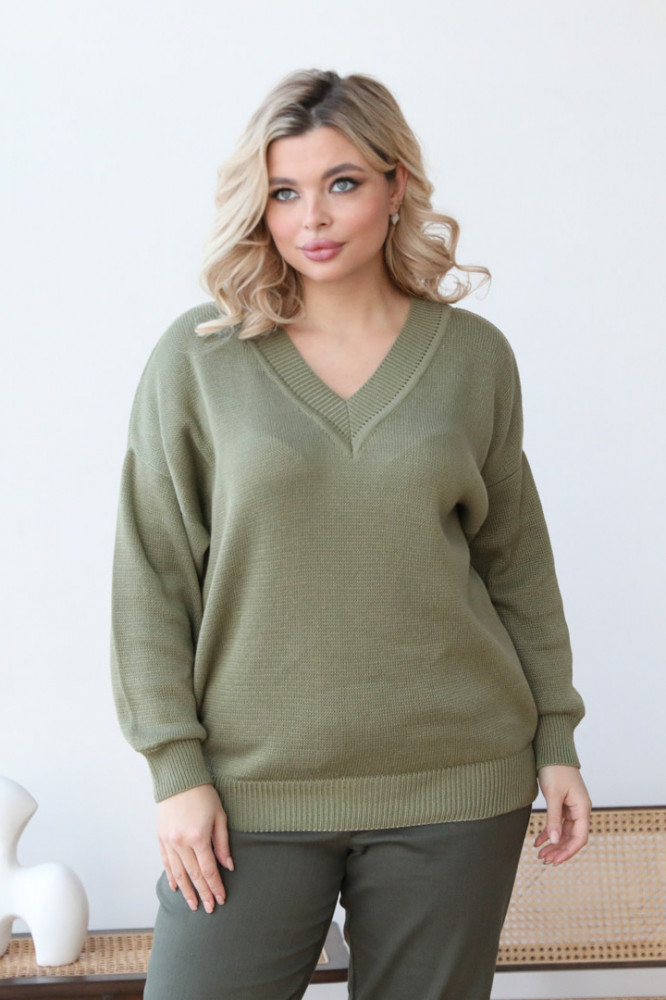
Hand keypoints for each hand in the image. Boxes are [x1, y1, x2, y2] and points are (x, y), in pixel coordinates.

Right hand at [157, 784, 233, 912]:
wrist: (178, 778)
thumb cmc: (203, 795)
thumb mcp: (219, 816)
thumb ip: (222, 843)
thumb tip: (228, 866)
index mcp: (199, 837)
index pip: (209, 870)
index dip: (215, 887)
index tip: (221, 899)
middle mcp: (181, 843)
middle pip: (194, 876)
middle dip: (203, 894)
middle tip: (209, 909)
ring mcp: (169, 841)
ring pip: (178, 873)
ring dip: (187, 891)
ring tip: (193, 905)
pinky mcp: (160, 838)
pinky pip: (166, 862)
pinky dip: (172, 876)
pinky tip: (176, 887)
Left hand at [534, 765, 590, 865]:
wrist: (551, 750)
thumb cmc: (555, 769)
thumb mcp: (553, 795)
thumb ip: (554, 819)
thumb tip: (555, 841)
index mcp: (582, 808)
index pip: (580, 837)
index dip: (568, 851)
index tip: (555, 860)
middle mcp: (579, 810)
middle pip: (571, 837)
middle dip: (559, 850)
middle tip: (544, 860)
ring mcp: (571, 807)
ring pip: (564, 832)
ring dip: (553, 843)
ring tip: (540, 854)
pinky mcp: (562, 804)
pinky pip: (557, 823)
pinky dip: (549, 832)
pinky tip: (538, 841)